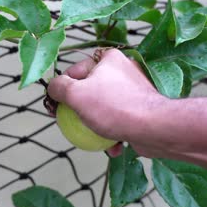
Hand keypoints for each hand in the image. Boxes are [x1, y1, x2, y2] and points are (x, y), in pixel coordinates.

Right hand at [48, 49, 167, 156]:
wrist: (154, 128)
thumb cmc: (114, 107)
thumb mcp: (76, 94)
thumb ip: (59, 87)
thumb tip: (52, 86)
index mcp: (108, 59)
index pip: (75, 71)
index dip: (63, 89)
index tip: (56, 107)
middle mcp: (122, 71)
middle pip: (89, 91)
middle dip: (79, 110)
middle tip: (71, 125)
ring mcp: (133, 91)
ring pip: (103, 107)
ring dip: (94, 124)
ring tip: (93, 138)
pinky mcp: (141, 110)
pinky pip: (119, 119)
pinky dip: (112, 132)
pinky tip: (112, 147)